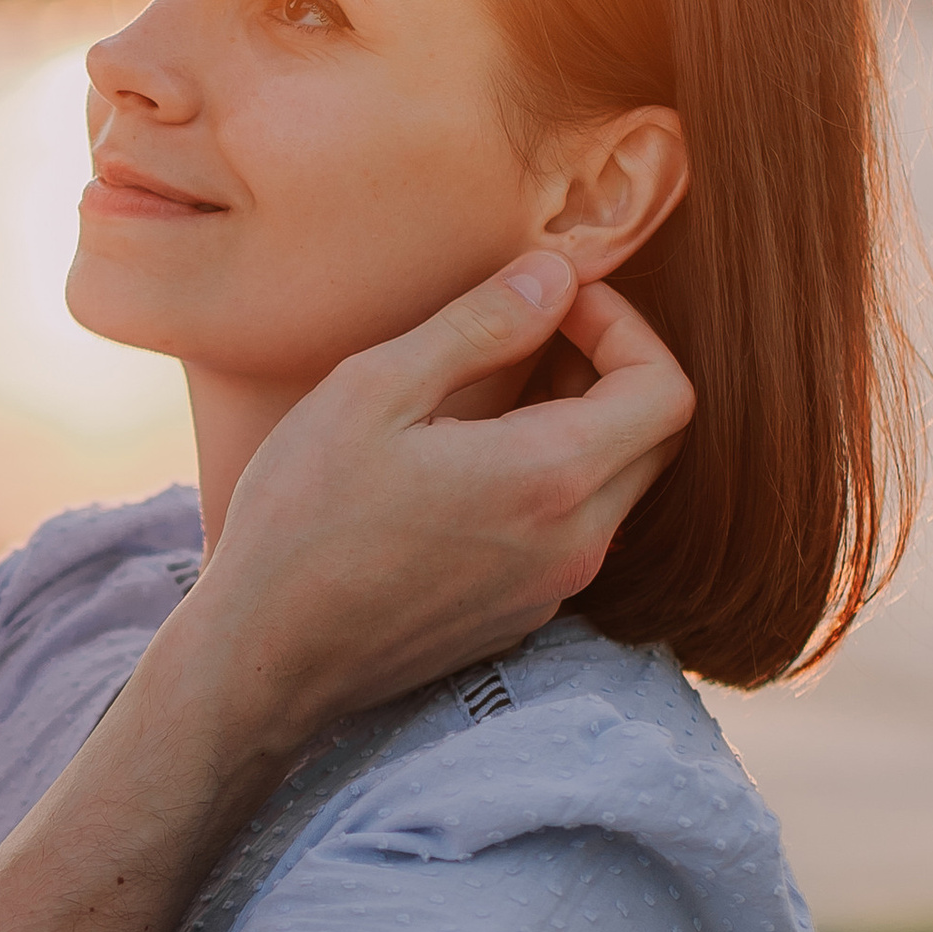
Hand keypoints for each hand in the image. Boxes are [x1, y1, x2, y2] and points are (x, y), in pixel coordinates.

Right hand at [175, 252, 690, 759]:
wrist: (264, 656)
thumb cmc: (301, 519)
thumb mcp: (373, 391)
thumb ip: (479, 325)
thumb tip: (556, 274)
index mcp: (550, 478)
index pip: (667, 390)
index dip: (625, 328)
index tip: (556, 306)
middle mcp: (575, 543)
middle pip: (655, 439)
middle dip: (612, 371)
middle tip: (534, 338)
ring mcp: (552, 589)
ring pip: (616, 488)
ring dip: (582, 426)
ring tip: (497, 395)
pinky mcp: (520, 617)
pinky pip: (572, 533)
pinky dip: (551, 481)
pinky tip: (469, 466)